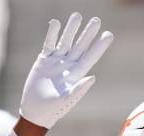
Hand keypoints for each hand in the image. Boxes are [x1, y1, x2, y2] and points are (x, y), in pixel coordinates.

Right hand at [20, 12, 113, 128]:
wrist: (35, 111)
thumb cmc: (53, 109)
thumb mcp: (67, 100)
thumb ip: (79, 89)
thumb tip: (92, 77)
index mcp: (77, 75)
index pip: (90, 57)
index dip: (99, 46)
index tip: (109, 35)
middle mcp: (68, 65)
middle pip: (80, 46)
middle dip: (88, 33)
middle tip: (96, 20)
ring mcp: (56, 61)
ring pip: (65, 41)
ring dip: (71, 29)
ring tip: (77, 15)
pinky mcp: (44, 60)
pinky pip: (49, 44)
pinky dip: (52, 34)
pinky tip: (56, 23)